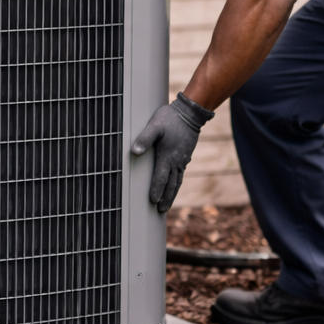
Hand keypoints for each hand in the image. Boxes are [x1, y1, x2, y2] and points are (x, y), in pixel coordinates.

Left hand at [130, 92, 214, 213]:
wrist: (190, 113)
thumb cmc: (170, 119)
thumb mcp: (154, 126)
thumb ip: (144, 139)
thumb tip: (134, 151)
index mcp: (168, 156)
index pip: (161, 178)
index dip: (156, 190)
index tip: (153, 202)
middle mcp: (177, 161)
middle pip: (171, 184)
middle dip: (166, 198)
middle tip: (161, 210)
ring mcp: (183, 159)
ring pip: (177, 181)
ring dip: (172, 193)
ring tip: (167, 204)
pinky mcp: (185, 156)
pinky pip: (181, 174)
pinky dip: (177, 184)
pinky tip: (174, 186)